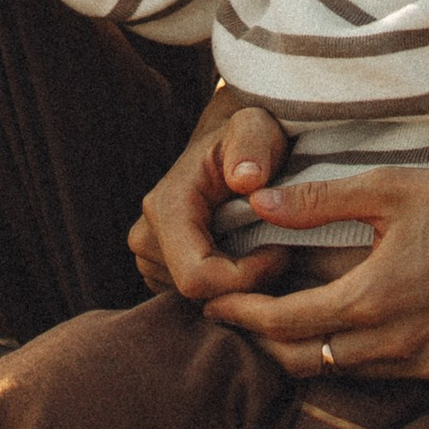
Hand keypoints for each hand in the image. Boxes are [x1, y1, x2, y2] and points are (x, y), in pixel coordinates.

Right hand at [128, 88, 291, 301]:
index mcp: (166, 207)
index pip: (198, 278)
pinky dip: (227, 288)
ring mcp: (149, 257)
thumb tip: (245, 180)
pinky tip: (246, 257)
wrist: (231, 143)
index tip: (282, 250)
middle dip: (245, 284)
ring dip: (238, 286)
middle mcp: (146, 236)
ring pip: (199, 301)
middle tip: (279, 249)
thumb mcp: (258, 128)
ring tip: (262, 247)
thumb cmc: (250, 135)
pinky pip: (197, 299)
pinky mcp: (160, 271)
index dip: (246, 277)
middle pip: (199, 295)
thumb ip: (252, 147)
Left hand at [205, 152, 428, 382]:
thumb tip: (256, 201)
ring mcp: (423, 363)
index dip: (241, 314)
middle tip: (232, 317)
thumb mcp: (388, 188)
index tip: (210, 302)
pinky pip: (378, 374)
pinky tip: (339, 331)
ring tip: (276, 323)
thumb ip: (317, 202)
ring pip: (340, 373)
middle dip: (261, 341)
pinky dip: (347, 358)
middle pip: (302, 362)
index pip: (284, 324)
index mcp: (372, 301)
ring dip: (304, 352)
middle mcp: (394, 345)